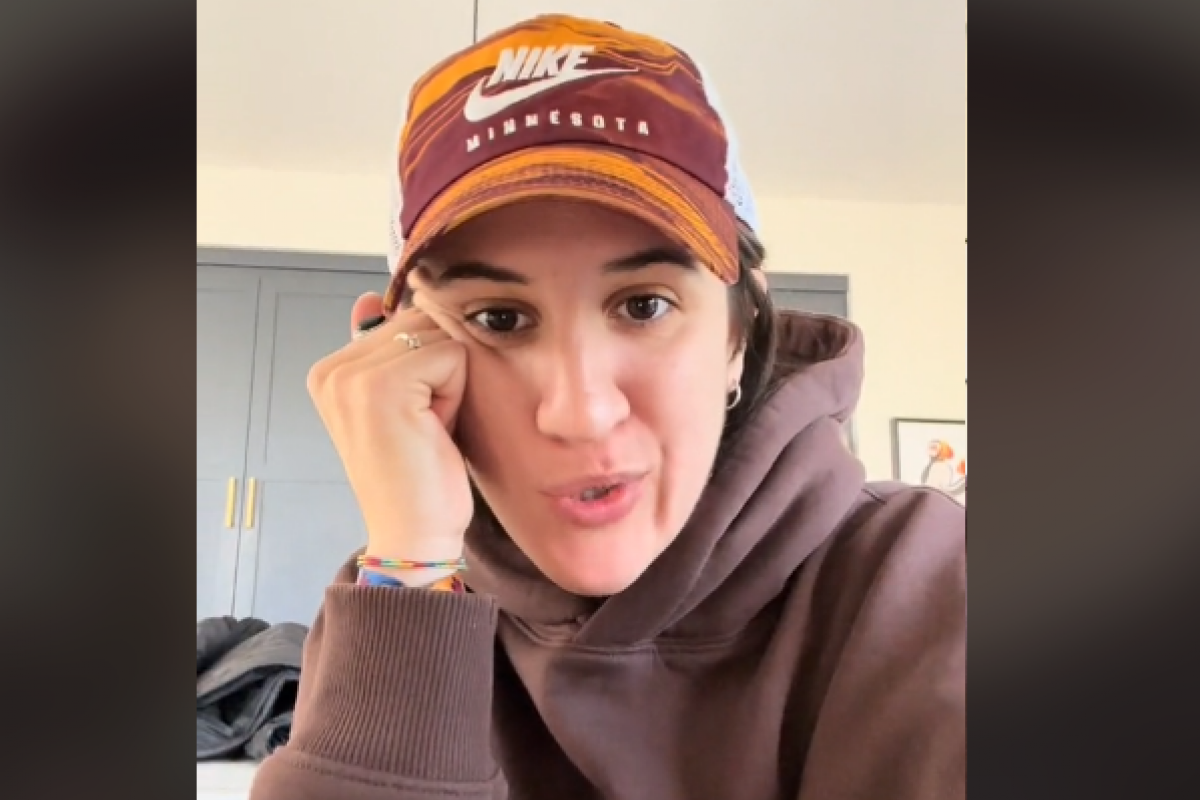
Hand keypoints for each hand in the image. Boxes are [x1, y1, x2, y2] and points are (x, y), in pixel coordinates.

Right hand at [306, 291, 470, 580]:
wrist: (415, 535)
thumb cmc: (419, 475)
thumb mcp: (403, 402)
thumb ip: (387, 350)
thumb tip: (371, 298)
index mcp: (331, 369)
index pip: (408, 320)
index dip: (430, 367)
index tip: (412, 418)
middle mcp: (332, 367)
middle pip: (425, 322)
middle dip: (442, 370)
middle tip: (424, 426)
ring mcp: (351, 375)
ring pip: (440, 337)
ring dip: (451, 382)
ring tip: (428, 428)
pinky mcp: (381, 385)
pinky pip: (451, 356)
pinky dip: (456, 395)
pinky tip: (434, 432)